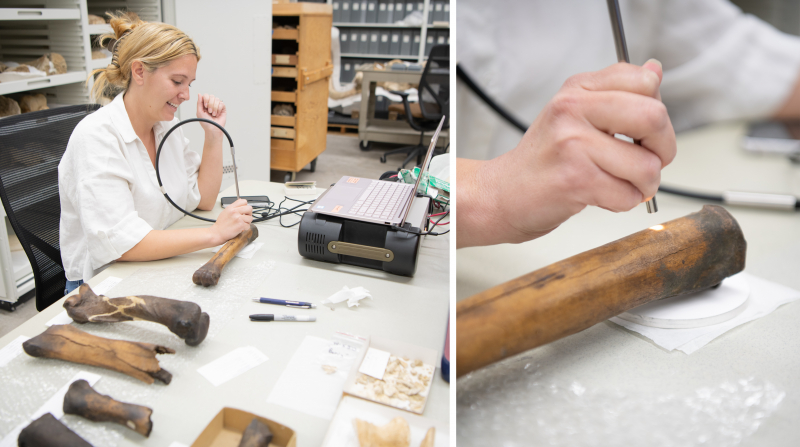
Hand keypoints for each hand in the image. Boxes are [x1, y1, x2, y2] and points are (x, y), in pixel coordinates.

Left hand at [197, 94, 226, 135]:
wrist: (213, 129)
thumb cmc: (206, 123)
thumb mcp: (199, 112)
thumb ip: (199, 103)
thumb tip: (199, 94)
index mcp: (205, 104)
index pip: (206, 95)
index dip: (206, 99)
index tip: (205, 106)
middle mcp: (211, 104)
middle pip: (211, 96)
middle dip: (210, 104)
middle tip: (209, 111)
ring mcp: (217, 106)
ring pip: (217, 99)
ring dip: (214, 107)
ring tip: (213, 114)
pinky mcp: (223, 108)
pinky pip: (221, 103)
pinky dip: (219, 109)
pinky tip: (217, 114)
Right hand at [211, 198, 251, 243]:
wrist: (217, 232)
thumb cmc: (221, 224)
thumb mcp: (225, 211)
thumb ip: (233, 207)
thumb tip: (240, 201)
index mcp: (231, 207)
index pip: (243, 201)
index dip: (246, 206)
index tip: (244, 210)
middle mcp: (234, 212)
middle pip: (249, 208)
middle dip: (249, 213)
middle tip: (246, 217)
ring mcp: (238, 218)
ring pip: (250, 218)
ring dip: (247, 222)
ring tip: (242, 223)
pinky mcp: (240, 225)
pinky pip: (248, 225)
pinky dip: (245, 228)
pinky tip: (240, 228)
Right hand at [459, 60, 675, 246]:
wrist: (501, 194)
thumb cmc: (542, 159)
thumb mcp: (574, 114)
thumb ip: (616, 92)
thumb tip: (655, 71)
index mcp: (577, 88)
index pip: (645, 82)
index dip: (657, 111)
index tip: (643, 132)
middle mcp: (572, 110)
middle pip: (654, 118)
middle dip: (663, 148)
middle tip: (648, 161)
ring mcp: (573, 144)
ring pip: (646, 165)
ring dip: (644, 184)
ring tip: (621, 184)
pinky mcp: (574, 180)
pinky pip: (627, 195)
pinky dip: (623, 202)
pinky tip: (601, 196)